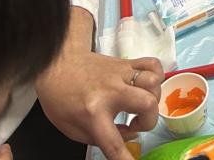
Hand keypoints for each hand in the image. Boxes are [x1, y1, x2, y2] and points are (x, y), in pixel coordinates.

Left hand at [36, 8, 162, 159]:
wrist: (57, 65)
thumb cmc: (61, 99)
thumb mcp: (72, 128)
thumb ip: (99, 138)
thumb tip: (130, 135)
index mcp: (92, 113)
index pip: (113, 141)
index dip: (124, 158)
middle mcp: (111, 91)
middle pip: (147, 104)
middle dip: (149, 121)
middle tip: (136, 124)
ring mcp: (121, 74)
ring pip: (153, 82)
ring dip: (153, 98)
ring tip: (141, 104)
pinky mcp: (127, 62)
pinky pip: (153, 64)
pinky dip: (156, 76)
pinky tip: (146, 86)